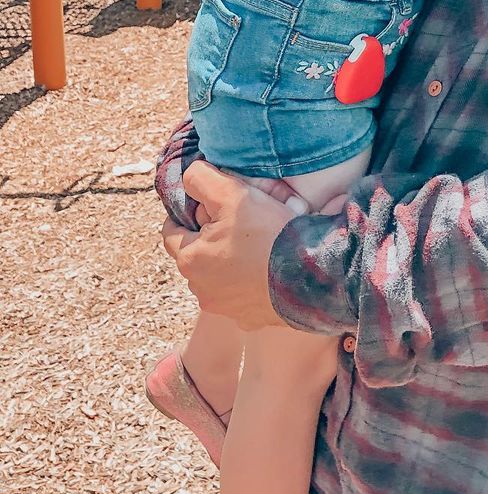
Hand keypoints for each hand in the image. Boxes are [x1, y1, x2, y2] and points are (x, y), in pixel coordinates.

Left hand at [161, 161, 296, 330]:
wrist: (309, 277)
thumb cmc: (267, 235)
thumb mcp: (231, 194)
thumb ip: (202, 180)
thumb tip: (188, 176)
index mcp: (190, 260)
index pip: (171, 230)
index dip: (188, 211)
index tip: (210, 202)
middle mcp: (201, 290)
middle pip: (197, 254)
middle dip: (211, 236)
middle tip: (240, 219)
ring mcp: (225, 308)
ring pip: (219, 276)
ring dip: (230, 260)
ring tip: (258, 243)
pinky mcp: (249, 318)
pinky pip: (242, 294)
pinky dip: (250, 281)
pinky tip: (268, 267)